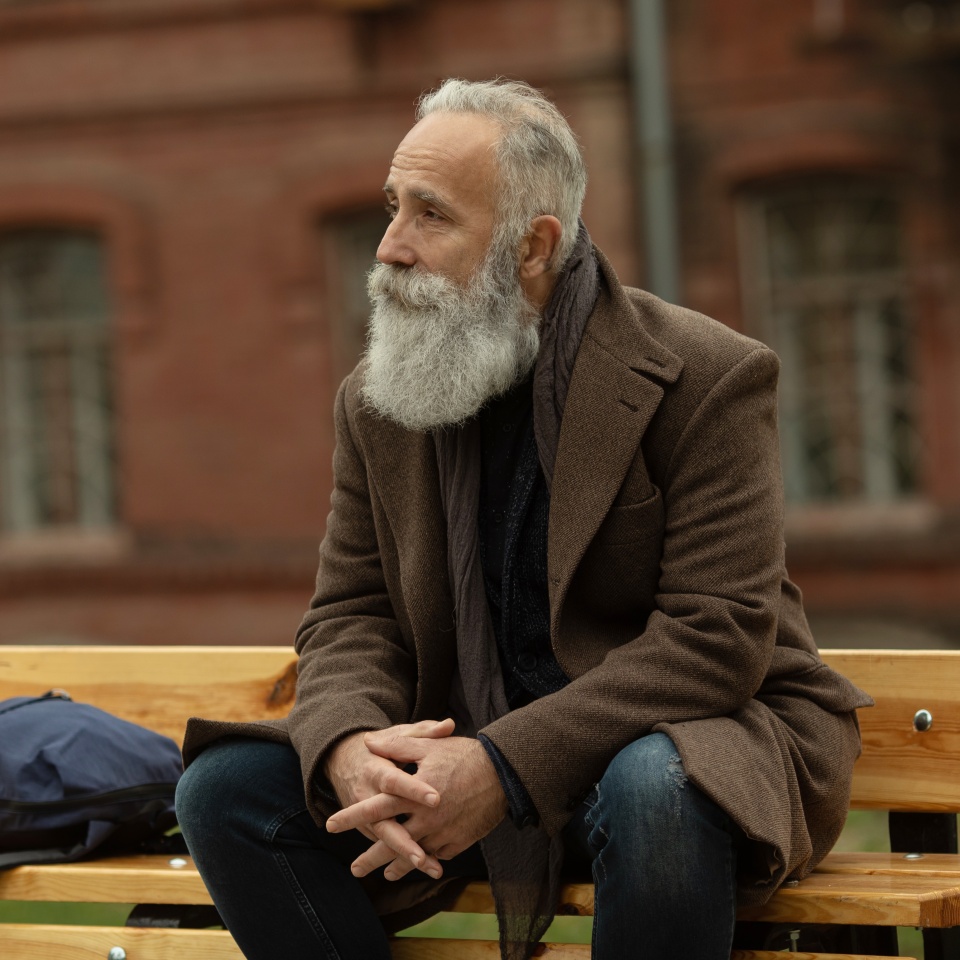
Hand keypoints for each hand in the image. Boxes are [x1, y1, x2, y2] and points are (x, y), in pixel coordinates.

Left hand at [327, 729, 507, 880]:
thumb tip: (369, 742)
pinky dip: (425, 861)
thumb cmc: (464, 756)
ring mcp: (442, 833)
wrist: (504, 774)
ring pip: (413, 856)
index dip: (352, 817)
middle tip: (353, 869)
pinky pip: (436, 855)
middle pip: (391, 842)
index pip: (376, 807)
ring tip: (383, 874)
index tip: (330, 825)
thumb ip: (397, 745)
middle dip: (370, 858)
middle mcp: (425, 818)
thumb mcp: (429, 745)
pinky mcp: (458, 842)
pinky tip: (418, 863)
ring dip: (396, 866)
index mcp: (414, 794)